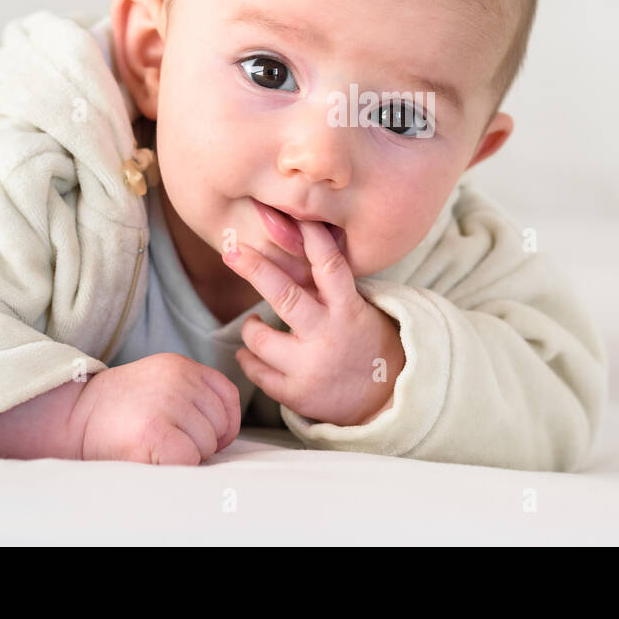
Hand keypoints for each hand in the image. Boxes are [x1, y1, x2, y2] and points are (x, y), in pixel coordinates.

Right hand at [72, 353, 241, 464]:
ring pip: (206, 444)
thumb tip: (228, 432)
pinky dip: (175, 466)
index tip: (198, 433)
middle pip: (220, 423)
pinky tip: (152, 456)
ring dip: (186, 455)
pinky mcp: (154, 432)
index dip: (221, 423)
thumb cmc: (121, 410)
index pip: (227, 396)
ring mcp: (166, 404)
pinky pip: (189, 459)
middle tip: (165, 438)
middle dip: (201, 441)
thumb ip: (195, 393)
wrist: (73, 417)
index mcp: (181, 365)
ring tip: (154, 445)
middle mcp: (177, 379)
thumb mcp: (162, 383)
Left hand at [224, 219, 404, 426]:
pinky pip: (256, 371)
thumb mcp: (357, 311)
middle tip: (232, 250)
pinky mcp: (297, 394)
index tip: (295, 218)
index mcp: (348, 311)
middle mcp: (328, 337)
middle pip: (285, 296)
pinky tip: (250, 352)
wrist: (387, 399)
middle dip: (255, 269)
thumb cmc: (366, 343)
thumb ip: (328, 288)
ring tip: (253, 323)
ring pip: (259, 338)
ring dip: (249, 328)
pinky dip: (248, 358)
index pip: (330, 266)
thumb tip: (295, 244)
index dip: (313, 239)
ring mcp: (310, 368)